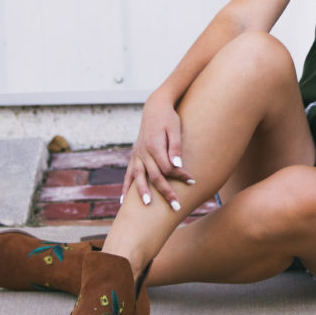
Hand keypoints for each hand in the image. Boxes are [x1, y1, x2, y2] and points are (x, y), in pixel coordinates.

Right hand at [121, 94, 194, 209]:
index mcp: (154, 145)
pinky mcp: (134, 156)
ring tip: (147, 206)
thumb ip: (175, 147)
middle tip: (177, 207)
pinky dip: (125, 187)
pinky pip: (128, 174)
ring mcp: (137, 155)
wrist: (155, 108)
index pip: (167, 167)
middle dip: (166, 192)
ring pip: (138, 177)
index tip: (192, 181)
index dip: (180, 176)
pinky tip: (123, 201)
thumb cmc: (168, 118)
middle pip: (154, 176)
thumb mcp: (175, 129)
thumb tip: (177, 166)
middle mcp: (143, 152)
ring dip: (142, 193)